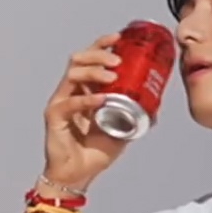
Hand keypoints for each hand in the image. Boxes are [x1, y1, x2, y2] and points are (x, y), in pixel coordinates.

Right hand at [43, 34, 126, 189]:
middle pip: (79, 59)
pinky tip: (101, 99)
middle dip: (99, 54)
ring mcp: (62, 101)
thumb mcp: (123, 129)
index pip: (91, 59)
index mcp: (86, 89)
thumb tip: (157, 105)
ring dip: (94, 72)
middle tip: (118, 60)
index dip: (103, 45)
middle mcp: (71, 90)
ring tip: (112, 76)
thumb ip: (136, 115)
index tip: (119, 38)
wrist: (79, 174)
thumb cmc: (94, 151)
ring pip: (73, 74)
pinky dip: (87, 99)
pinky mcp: (54, 116)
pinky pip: (69, 102)